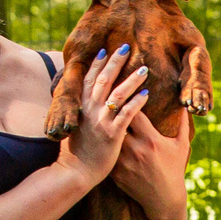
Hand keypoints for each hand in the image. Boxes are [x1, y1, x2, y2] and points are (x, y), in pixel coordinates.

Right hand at [59, 49, 148, 191]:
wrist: (74, 172)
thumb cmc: (76, 151)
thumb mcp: (74, 126)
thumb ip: (80, 112)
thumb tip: (83, 103)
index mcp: (80, 107)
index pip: (89, 79)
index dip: (97, 64)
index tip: (105, 50)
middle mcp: (89, 110)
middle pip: (104, 80)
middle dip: (115, 62)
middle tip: (127, 46)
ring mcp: (100, 122)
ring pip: (118, 94)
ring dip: (131, 79)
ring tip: (144, 69)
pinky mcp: (111, 134)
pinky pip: (127, 114)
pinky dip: (136, 103)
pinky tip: (146, 95)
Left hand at [111, 105, 190, 219]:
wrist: (164, 200)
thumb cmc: (175, 170)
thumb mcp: (182, 147)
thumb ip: (183, 124)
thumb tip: (185, 105)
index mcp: (151, 140)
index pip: (134, 112)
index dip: (130, 103)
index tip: (129, 100)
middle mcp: (135, 149)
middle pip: (118, 123)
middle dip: (116, 116)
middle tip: (115, 109)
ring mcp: (123, 162)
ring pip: (109, 138)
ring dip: (110, 132)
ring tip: (108, 125)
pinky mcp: (115, 173)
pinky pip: (107, 154)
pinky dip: (107, 149)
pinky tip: (107, 145)